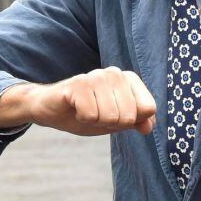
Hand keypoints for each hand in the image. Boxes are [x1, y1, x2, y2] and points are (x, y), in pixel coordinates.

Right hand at [0, 67, 155, 135]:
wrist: (51, 111)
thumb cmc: (85, 113)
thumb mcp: (115, 121)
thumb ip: (136, 121)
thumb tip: (149, 127)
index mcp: (128, 79)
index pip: (148, 108)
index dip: (130, 120)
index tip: (113, 114)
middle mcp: (115, 73)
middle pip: (130, 116)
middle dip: (111, 123)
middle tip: (95, 114)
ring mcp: (96, 76)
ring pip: (111, 117)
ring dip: (95, 121)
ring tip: (84, 110)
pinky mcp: (78, 83)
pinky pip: (91, 115)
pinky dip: (82, 118)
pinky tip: (74, 108)